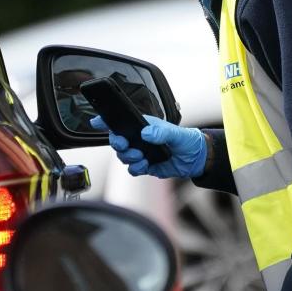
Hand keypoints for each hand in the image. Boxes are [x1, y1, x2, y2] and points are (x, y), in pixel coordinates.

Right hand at [89, 115, 206, 178]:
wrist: (195, 160)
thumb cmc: (186, 140)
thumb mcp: (176, 133)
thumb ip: (162, 132)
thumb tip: (146, 133)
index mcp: (144, 125)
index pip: (122, 121)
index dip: (106, 121)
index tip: (96, 122)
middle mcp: (139, 139)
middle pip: (117, 140)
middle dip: (118, 143)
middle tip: (125, 144)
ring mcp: (140, 152)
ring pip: (123, 156)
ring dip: (129, 157)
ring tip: (141, 156)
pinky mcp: (144, 165)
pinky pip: (132, 169)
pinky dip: (136, 168)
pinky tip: (145, 165)